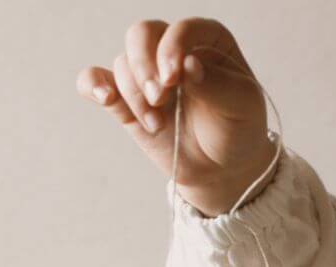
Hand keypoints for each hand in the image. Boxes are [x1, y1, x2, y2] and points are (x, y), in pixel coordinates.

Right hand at [77, 18, 277, 215]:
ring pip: (123, 64)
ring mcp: (147, 75)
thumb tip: (187, 65)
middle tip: (160, 98)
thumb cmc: (238, 129)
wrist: (224, 167)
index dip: (171, 48)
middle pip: (141, 35)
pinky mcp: (127, 102)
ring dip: (135, 95)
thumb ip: (217, 84)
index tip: (175, 78)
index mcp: (206, 40)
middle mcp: (171, 50)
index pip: (179, 29)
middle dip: (145, 66)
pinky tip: (105, 97)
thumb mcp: (241, 106)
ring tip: (156, 124)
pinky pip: (96, 81)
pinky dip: (93, 85)